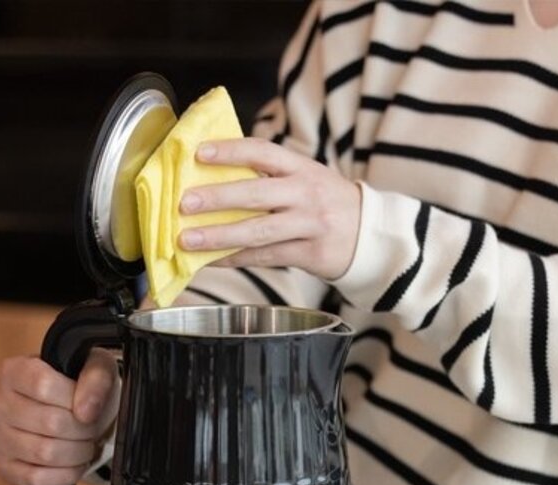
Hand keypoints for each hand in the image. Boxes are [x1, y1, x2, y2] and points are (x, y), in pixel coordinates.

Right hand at [0, 349, 119, 484]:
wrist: (80, 411)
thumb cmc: (83, 386)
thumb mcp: (97, 368)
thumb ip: (95, 380)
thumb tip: (85, 411)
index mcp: (14, 372)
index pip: (43, 385)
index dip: (75, 399)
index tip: (88, 405)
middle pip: (50, 422)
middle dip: (84, 430)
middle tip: (92, 428)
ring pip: (45, 453)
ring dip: (78, 453)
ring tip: (84, 444)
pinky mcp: (5, 467)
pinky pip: (35, 479)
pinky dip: (65, 475)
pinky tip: (74, 464)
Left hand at [178, 138, 360, 279]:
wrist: (371, 234)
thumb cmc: (327, 204)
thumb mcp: (307, 179)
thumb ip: (270, 177)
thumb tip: (213, 178)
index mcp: (302, 168)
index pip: (263, 152)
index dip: (231, 151)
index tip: (200, 153)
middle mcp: (307, 194)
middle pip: (257, 194)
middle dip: (218, 198)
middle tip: (186, 203)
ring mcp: (310, 226)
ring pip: (258, 231)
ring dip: (219, 236)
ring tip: (189, 240)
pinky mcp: (311, 254)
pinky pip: (266, 257)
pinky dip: (236, 259)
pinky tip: (212, 260)